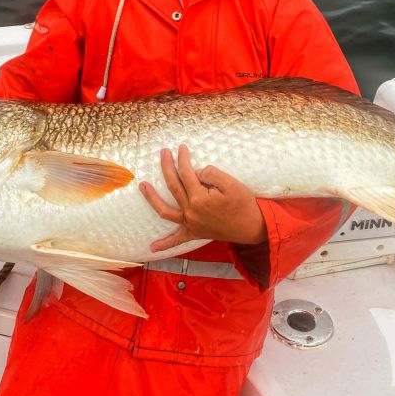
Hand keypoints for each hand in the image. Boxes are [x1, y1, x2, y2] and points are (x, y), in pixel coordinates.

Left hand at [139, 145, 266, 252]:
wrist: (252, 226)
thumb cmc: (244, 203)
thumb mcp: (231, 183)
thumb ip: (211, 174)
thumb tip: (197, 172)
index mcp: (199, 198)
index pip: (186, 173)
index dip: (182, 158)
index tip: (181, 148)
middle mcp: (191, 211)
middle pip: (172, 186)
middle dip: (166, 167)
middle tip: (163, 153)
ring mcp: (191, 223)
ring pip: (164, 210)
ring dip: (151, 198)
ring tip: (142, 186)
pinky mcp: (195, 233)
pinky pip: (176, 240)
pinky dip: (164, 244)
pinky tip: (152, 247)